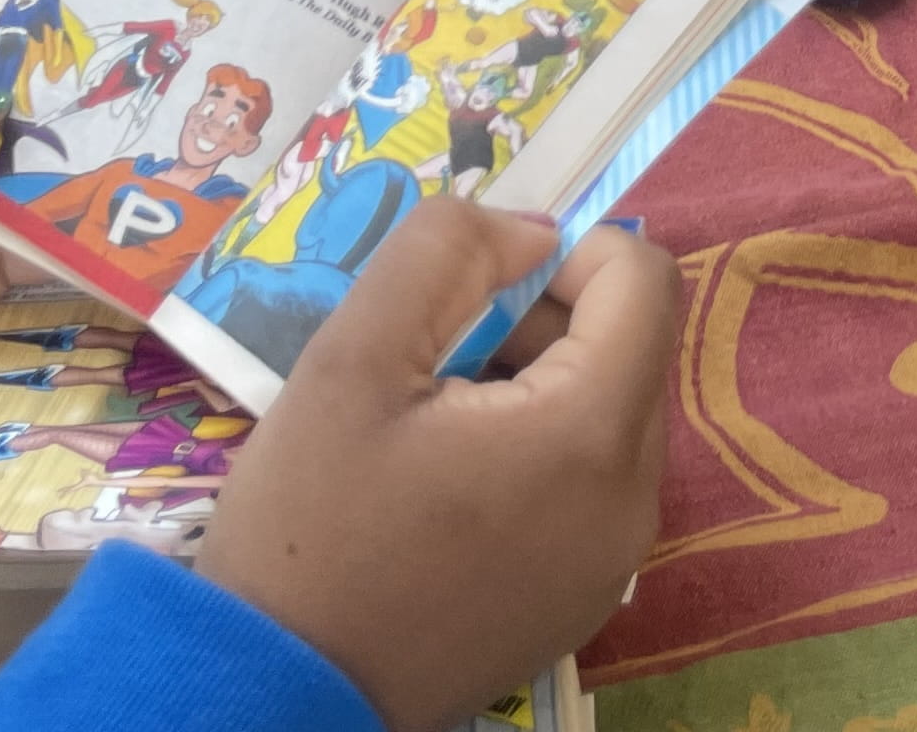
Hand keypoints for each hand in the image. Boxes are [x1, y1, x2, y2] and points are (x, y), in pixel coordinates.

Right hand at [201, 203, 678, 731]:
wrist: (273, 694)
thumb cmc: (309, 527)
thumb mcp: (350, 359)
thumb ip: (445, 255)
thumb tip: (530, 232)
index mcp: (591, 435)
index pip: (643, 280)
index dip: (567, 253)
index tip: (478, 285)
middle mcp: (633, 500)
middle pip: (628, 347)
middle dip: (543, 323)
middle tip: (435, 356)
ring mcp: (615, 562)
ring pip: (608, 414)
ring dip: (534, 387)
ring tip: (429, 424)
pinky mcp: (584, 602)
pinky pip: (589, 486)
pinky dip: (535, 456)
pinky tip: (444, 486)